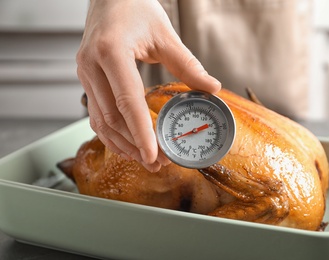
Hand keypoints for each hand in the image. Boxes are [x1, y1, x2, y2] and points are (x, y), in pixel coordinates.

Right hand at [76, 0, 220, 171]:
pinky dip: (111, 133)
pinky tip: (128, 144)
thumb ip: (187, 64)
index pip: (126, 101)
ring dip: (122, 144)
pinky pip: (96, 114)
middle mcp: (91, 66)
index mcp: (110, 52)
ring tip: (145, 160)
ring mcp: (85, 74)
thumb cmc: (134, 7)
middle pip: (112, 118)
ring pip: (100, 121)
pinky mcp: (86, 79)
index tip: (154, 155)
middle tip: (158, 163)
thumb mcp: (164, 34)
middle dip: (135, 145)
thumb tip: (212, 88)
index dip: (140, 132)